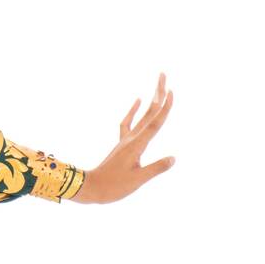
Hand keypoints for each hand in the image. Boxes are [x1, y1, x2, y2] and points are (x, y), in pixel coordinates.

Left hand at [74, 72, 174, 203]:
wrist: (91, 188)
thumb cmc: (114, 187)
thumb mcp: (138, 180)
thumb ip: (156, 168)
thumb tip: (173, 158)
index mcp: (137, 145)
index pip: (155, 123)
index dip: (165, 108)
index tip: (171, 92)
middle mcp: (131, 138)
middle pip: (149, 113)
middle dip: (158, 94)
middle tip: (163, 75)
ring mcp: (126, 140)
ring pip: (142, 116)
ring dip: (150, 100)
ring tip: (158, 87)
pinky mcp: (122, 144)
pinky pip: (128, 123)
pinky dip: (134, 111)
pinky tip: (138, 101)